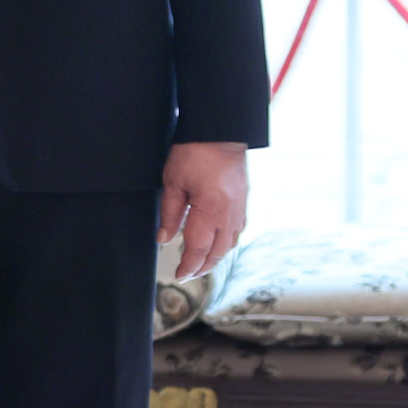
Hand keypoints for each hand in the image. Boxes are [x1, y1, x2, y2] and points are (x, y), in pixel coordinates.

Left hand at [159, 142, 248, 279]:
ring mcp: (240, 209)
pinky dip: (225, 243)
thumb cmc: (194, 153)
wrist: (220, 133)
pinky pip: (236, 231)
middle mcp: (229, 215)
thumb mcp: (173, 183)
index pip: (198, 249)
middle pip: (218, 252)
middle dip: (202, 267)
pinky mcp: (243, 202)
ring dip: (215, 257)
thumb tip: (164, 239)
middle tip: (187, 274)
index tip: (179, 274)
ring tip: (199, 263)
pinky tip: (216, 243)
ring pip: (230, 244)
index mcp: (210, 211)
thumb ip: (169, 214)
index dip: (188, 265)